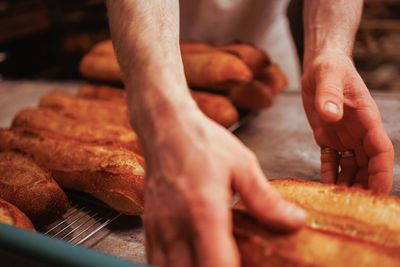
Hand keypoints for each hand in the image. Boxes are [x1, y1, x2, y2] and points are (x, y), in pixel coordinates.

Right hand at [142, 110, 305, 266]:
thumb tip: (295, 222)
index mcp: (205, 210)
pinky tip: (191, 259)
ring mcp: (159, 227)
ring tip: (214, 261)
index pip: (218, 266)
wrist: (166, 126)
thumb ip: (265, 200)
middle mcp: (177, 224)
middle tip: (235, 263)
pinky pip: (157, 261)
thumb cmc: (203, 142)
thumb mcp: (242, 165)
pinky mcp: (149, 225)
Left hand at [302, 53, 393, 192]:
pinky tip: (325, 186)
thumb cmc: (330, 68)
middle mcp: (359, 132)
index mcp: (367, 119)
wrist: (319, 67)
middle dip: (364, 185)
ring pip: (351, 166)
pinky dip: (330, 174)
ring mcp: (344, 136)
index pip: (381, 151)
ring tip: (339, 201)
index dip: (381, 173)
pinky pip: (331, 160)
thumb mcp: (328, 76)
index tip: (377, 193)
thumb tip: (331, 114)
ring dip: (348, 183)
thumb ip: (329, 94)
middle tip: (353, 205)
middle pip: (368, 165)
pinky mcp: (328, 138)